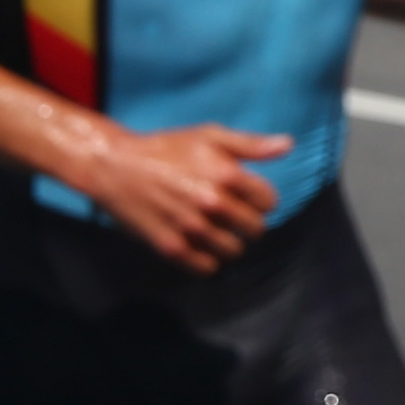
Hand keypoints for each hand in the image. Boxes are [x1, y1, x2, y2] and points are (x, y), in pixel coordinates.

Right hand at [81, 123, 289, 273]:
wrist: (116, 167)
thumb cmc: (166, 148)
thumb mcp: (209, 136)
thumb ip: (251, 145)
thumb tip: (288, 145)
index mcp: (226, 174)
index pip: (268, 202)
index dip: (260, 200)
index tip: (247, 198)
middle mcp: (213, 203)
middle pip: (255, 230)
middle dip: (248, 223)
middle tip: (232, 216)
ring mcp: (191, 227)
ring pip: (234, 252)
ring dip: (230, 243)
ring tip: (217, 231)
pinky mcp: (170, 247)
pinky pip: (207, 268)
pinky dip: (208, 261)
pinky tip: (201, 246)